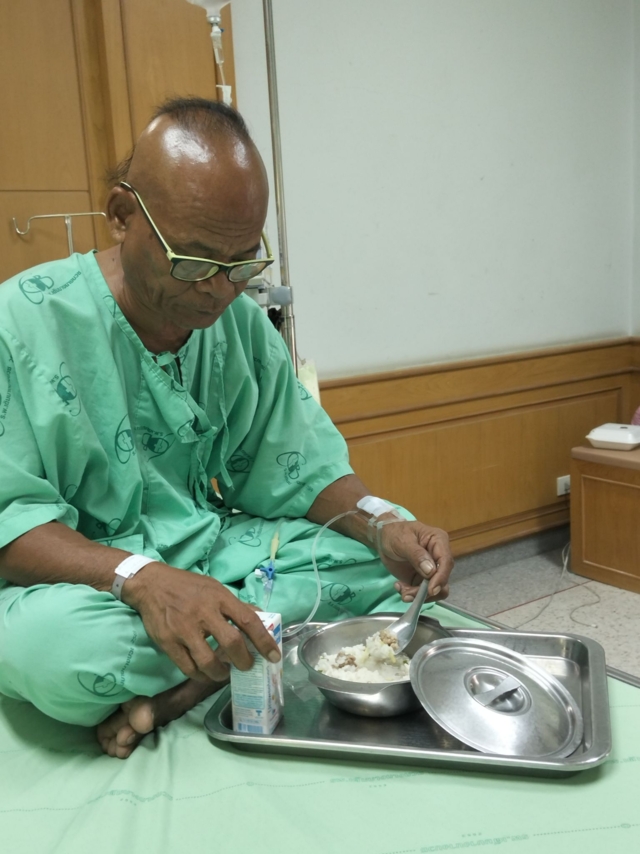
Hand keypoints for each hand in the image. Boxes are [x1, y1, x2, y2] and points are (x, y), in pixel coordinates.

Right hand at [122, 564, 280, 682]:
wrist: (151, 584)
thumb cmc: (187, 586)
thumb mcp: (215, 587)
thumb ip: (235, 605)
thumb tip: (260, 618)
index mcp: (220, 598)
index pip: (248, 621)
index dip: (264, 641)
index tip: (274, 656)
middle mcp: (204, 613)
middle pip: (231, 643)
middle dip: (243, 661)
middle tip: (247, 667)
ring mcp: (185, 629)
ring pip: (208, 661)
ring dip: (220, 673)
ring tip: (224, 674)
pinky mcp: (168, 642)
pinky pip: (187, 667)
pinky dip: (200, 675)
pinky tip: (204, 674)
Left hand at [374, 518, 452, 602]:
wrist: (383, 538)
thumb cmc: (394, 533)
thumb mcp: (402, 541)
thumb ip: (416, 555)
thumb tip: (431, 571)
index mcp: (438, 541)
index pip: (446, 562)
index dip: (441, 578)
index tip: (431, 590)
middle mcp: (438, 557)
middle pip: (442, 580)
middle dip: (426, 591)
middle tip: (407, 593)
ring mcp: (431, 570)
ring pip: (434, 590)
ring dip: (418, 595)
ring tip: (401, 589)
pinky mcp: (422, 579)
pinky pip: (422, 593)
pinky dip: (411, 594)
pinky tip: (399, 586)